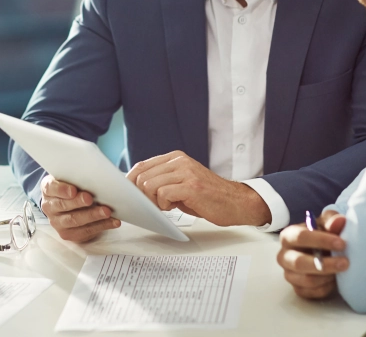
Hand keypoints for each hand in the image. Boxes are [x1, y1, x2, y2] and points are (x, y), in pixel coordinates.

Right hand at [40, 174, 120, 242]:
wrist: (71, 205)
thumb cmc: (74, 186)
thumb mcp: (72, 177)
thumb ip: (80, 174)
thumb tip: (102, 172)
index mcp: (48, 189)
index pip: (51, 188)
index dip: (62, 189)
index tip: (73, 190)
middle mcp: (49, 206)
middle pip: (62, 205)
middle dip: (78, 202)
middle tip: (91, 199)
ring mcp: (57, 222)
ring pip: (74, 220)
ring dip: (92, 216)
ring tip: (106, 211)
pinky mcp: (68, 234)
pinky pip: (85, 231)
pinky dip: (101, 225)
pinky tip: (113, 221)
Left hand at [126, 150, 270, 226]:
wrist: (235, 202)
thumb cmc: (208, 196)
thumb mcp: (182, 182)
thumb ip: (163, 180)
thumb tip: (137, 187)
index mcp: (176, 158)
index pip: (142, 165)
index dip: (131, 182)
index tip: (129, 195)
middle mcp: (180, 161)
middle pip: (142, 176)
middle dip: (142, 195)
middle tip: (154, 205)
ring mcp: (186, 172)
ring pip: (150, 185)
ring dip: (154, 201)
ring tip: (169, 205)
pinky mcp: (191, 186)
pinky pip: (163, 194)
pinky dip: (164, 205)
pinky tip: (175, 207)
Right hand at [277, 210, 347, 298]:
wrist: (322, 251)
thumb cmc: (322, 234)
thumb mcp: (327, 223)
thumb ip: (332, 221)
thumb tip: (340, 221)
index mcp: (288, 236)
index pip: (300, 237)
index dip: (321, 240)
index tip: (342, 244)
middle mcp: (284, 256)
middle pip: (299, 263)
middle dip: (325, 264)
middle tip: (346, 263)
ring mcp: (289, 274)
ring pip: (307, 280)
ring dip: (327, 276)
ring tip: (342, 271)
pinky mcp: (297, 289)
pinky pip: (312, 293)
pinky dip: (326, 288)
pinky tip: (335, 280)